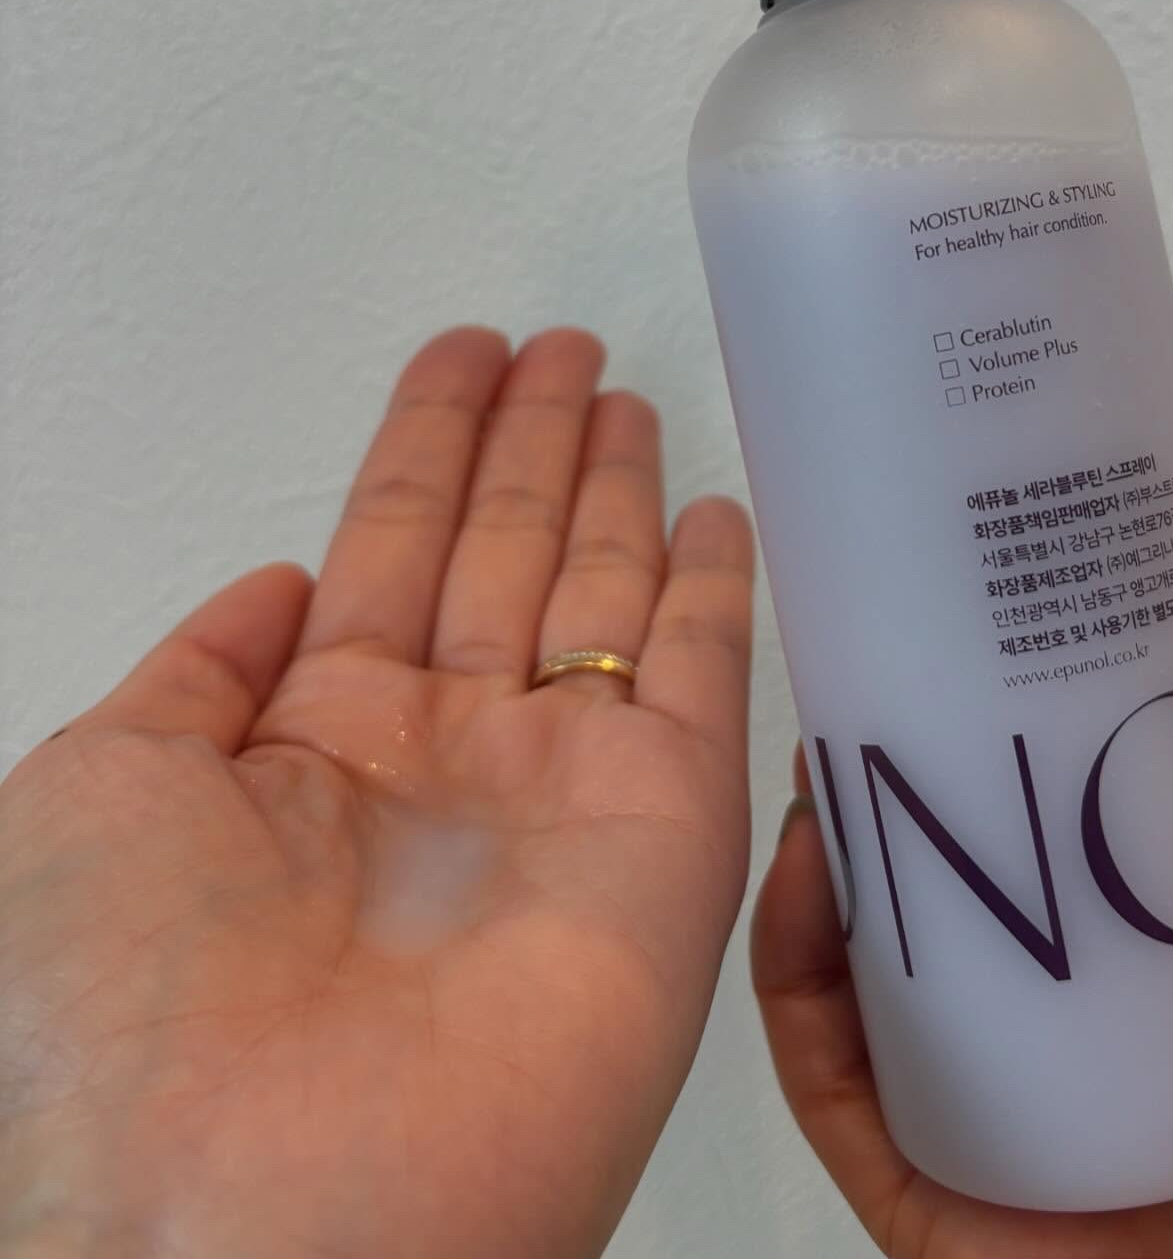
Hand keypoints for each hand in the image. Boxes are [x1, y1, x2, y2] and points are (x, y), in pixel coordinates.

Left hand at [1, 328, 754, 1258]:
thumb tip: (278, 587)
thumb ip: (197, 677)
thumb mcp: (103, 791)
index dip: (426, 443)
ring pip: (605, 595)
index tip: (463, 354)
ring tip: (630, 391)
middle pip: (502, 554)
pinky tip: (722, 514)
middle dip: (532, 445)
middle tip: (567, 345)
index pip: (386, 547)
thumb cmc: (129, 1014)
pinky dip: (724, 596)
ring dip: (618, 490)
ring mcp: (562, 791)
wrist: (258, 1220)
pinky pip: (711, 682)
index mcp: (312, 742)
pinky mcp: (670, 833)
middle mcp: (446, 757)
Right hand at [754, 585, 1172, 1256]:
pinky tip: (803, 888)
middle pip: (981, 909)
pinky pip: (847, 1097)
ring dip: (835, 873)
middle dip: (914, 791)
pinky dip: (801, 990)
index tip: (1001, 637)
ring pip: (891, 991)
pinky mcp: (948, 1223)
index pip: (1107, 849)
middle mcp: (1113, 1065)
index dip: (1043, 739)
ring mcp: (1025, 1145)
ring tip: (825, 762)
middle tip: (880, 683)